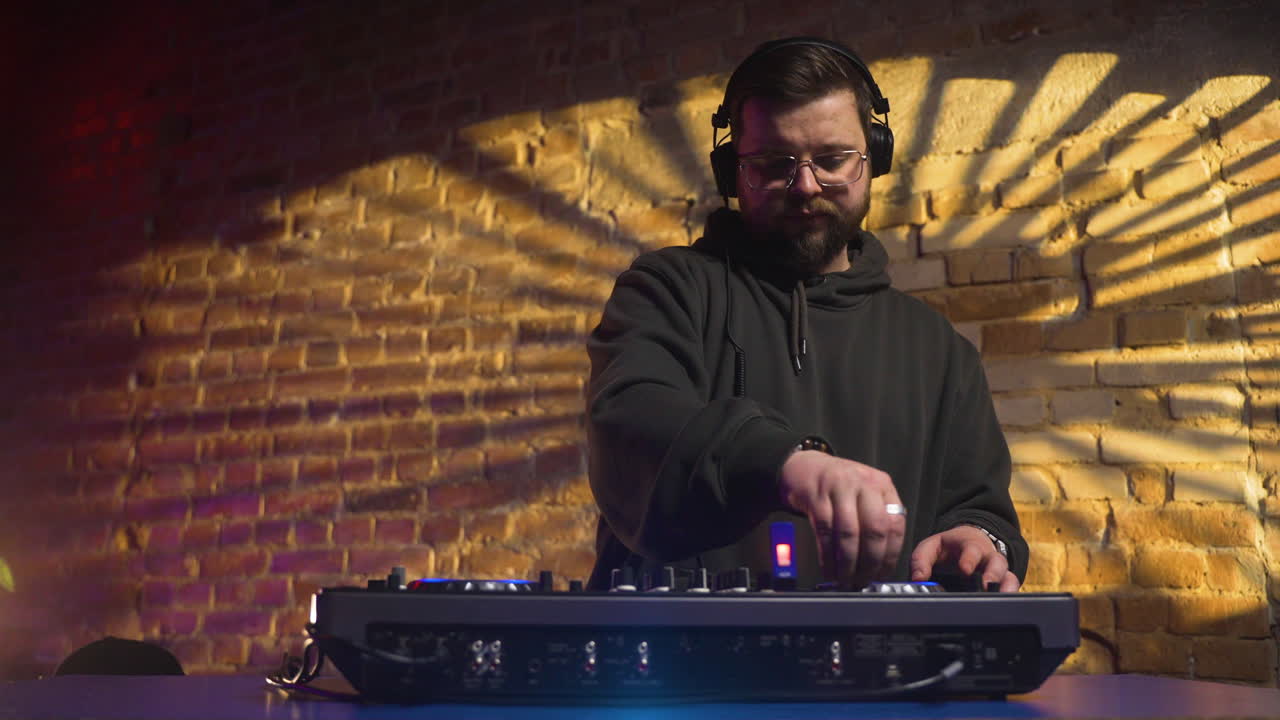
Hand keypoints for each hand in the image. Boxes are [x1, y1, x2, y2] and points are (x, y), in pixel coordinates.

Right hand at [778, 450, 905, 587]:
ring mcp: (839, 488)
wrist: (802, 466)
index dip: (890, 555)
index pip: (895, 525)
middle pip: (875, 529)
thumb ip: (876, 519)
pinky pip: (825, 532)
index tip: (882, 574)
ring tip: (845, 578)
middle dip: (870, 562)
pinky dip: (827, 556)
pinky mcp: (816, 496)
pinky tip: (828, 568)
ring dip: (847, 563)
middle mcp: (864, 484)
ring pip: (849, 533)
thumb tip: (881, 562)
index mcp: (882, 486)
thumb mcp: (864, 493)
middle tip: (864, 580)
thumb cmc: (835, 486)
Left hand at [910, 526, 1020, 591]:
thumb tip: (918, 579)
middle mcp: (987, 557)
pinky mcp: (1001, 583)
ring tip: (1000, 599)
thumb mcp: (931, 547)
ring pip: (1009, 576)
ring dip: (1006, 587)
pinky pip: (1011, 588)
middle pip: (997, 562)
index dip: (969, 558)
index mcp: (969, 546)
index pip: (972, 549)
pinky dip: (1010, 596)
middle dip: (993, 574)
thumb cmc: (949, 548)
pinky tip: (1005, 606)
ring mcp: (997, 571)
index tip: (965, 569)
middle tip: (986, 585)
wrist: (967, 543)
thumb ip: (922, 560)